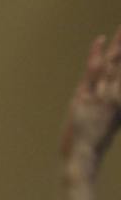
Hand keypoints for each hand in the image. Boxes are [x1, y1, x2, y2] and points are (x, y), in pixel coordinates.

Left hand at [60, 25, 120, 176]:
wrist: (82, 159)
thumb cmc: (92, 143)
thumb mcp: (109, 123)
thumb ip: (114, 107)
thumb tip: (115, 96)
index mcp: (120, 100)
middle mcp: (115, 95)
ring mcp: (102, 95)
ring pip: (113, 63)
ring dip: (119, 43)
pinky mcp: (87, 96)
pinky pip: (93, 72)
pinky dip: (96, 55)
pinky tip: (100, 40)